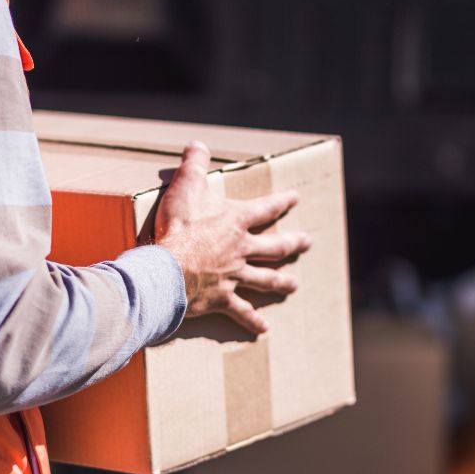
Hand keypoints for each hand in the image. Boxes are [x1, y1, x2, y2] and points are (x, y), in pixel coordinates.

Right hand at [155, 141, 310, 333]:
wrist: (167, 268)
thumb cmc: (177, 227)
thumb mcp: (184, 187)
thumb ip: (193, 164)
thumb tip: (197, 144)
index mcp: (235, 222)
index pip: (265, 209)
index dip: (281, 202)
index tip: (296, 198)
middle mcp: (241, 249)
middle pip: (274, 247)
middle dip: (292, 244)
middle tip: (307, 243)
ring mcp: (234, 276)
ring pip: (264, 279)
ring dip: (281, 282)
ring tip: (294, 285)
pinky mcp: (222, 298)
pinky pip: (241, 310)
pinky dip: (252, 320)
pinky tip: (263, 329)